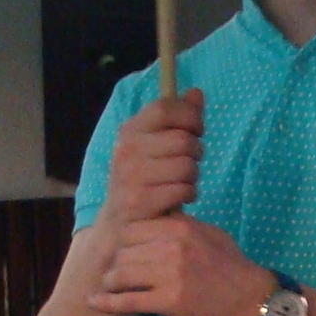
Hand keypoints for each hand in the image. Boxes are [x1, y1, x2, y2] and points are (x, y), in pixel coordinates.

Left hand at [88, 215, 276, 315]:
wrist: (253, 300)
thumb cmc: (233, 268)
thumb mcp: (210, 234)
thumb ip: (183, 225)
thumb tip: (162, 216)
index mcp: (180, 227)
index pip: (134, 228)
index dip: (126, 242)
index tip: (127, 252)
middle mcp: (171, 247)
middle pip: (124, 251)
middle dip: (117, 263)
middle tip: (117, 274)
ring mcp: (169, 275)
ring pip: (121, 274)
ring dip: (112, 282)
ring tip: (112, 287)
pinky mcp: (169, 302)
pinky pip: (128, 301)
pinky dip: (107, 303)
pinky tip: (93, 302)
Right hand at [101, 89, 203, 228]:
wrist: (119, 222)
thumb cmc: (145, 178)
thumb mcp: (156, 144)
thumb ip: (178, 118)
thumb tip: (196, 93)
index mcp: (130, 130)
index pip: (165, 108)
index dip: (189, 116)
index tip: (197, 129)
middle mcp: (126, 150)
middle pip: (183, 140)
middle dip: (196, 152)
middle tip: (190, 163)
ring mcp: (131, 177)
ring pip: (187, 166)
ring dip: (193, 176)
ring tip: (183, 182)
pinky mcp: (140, 202)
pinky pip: (183, 190)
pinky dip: (189, 194)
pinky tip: (180, 198)